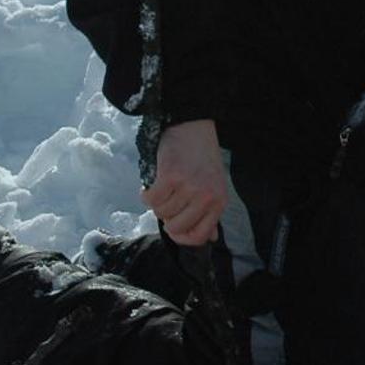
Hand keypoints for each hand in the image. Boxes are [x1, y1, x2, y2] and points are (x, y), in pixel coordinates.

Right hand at [144, 119, 227, 245]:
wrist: (193, 127)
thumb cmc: (202, 158)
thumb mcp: (214, 186)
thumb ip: (210, 214)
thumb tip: (210, 238)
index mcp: (219, 202)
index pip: (198, 237)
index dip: (181, 237)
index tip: (173, 228)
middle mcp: (207, 197)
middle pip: (177, 228)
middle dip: (167, 218)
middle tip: (168, 201)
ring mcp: (189, 187)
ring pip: (161, 213)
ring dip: (157, 203)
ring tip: (163, 188)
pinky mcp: (171, 177)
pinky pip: (150, 200)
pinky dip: (146, 194)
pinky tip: (152, 185)